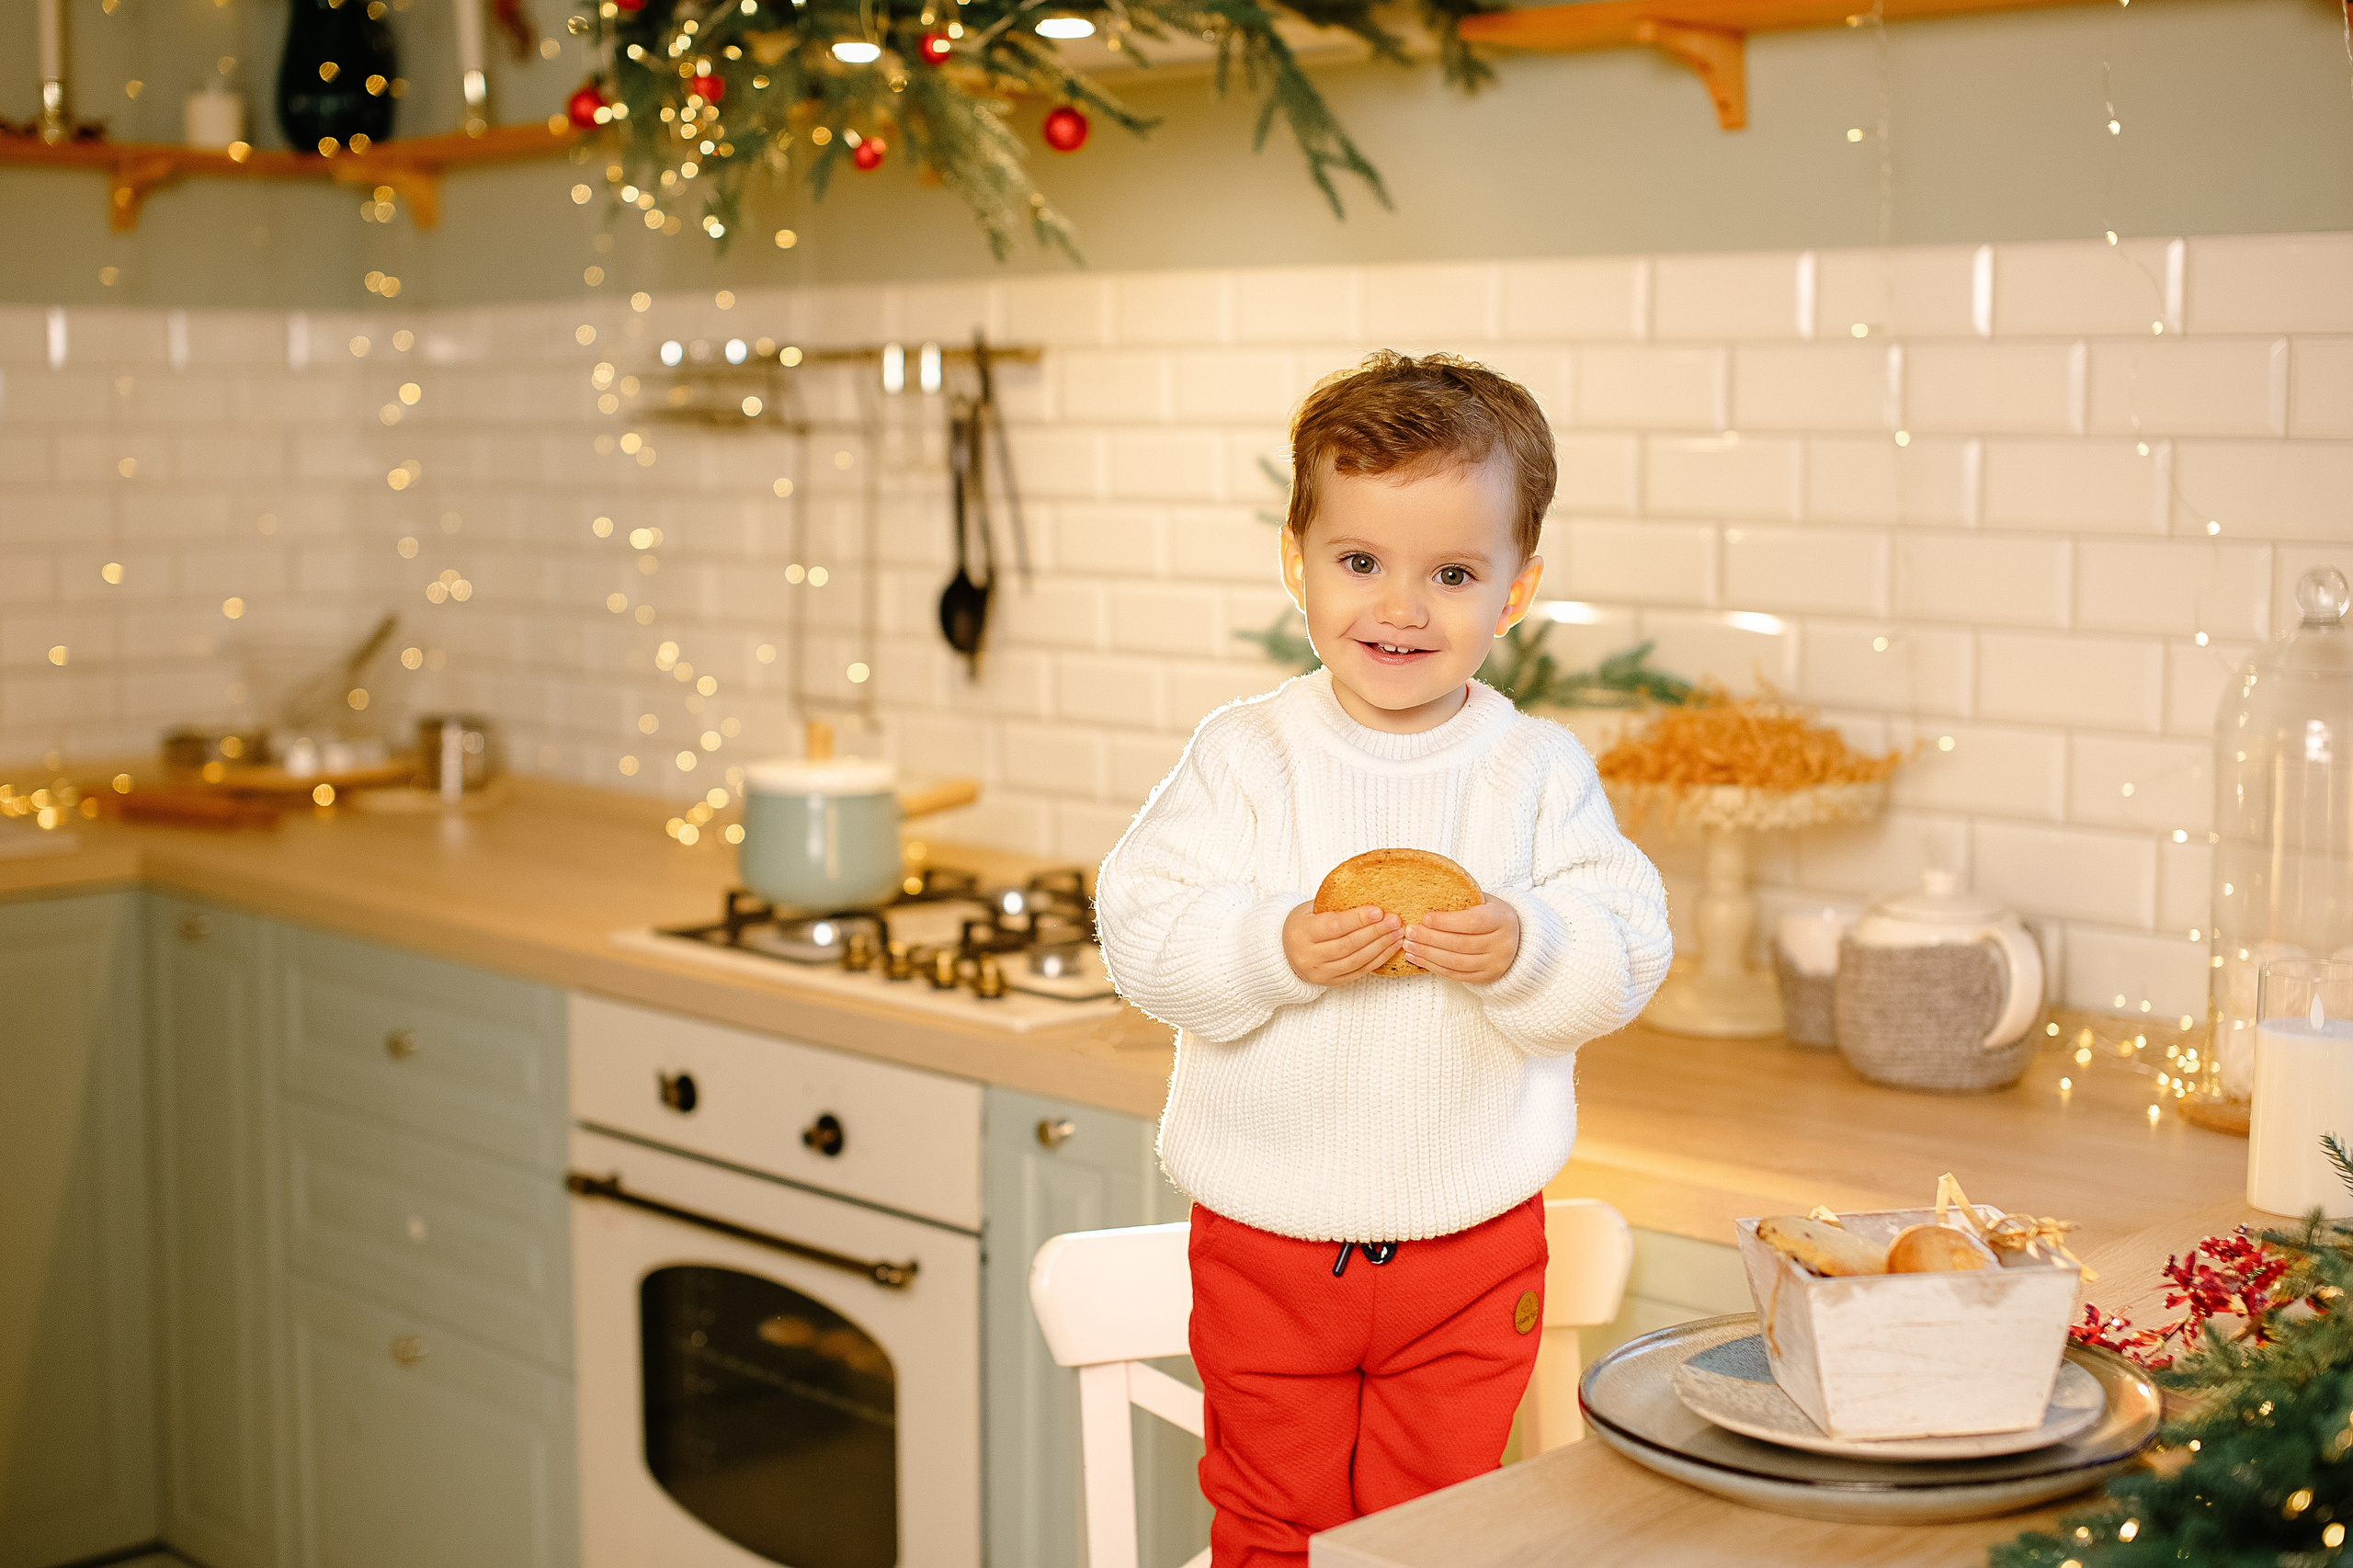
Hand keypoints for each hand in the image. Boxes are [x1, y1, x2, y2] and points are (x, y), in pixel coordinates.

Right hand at [1282, 902, 1402, 987]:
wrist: (1285, 949)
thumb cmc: (1304, 924)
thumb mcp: (1311, 910)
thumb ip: (1336, 906)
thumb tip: (1372, 898)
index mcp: (1302, 933)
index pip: (1334, 926)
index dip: (1358, 919)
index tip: (1379, 911)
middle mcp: (1308, 956)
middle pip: (1348, 945)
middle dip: (1375, 932)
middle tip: (1395, 921)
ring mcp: (1319, 972)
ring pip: (1356, 961)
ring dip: (1381, 947)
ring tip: (1397, 934)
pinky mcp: (1331, 982)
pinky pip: (1359, 971)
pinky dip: (1378, 959)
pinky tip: (1390, 947)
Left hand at [1405, 900, 1520, 984]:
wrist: (1515, 938)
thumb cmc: (1490, 914)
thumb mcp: (1483, 901)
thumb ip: (1461, 901)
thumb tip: (1424, 901)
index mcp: (1502, 919)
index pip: (1472, 922)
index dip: (1447, 922)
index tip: (1425, 918)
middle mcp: (1503, 944)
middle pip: (1461, 944)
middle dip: (1430, 939)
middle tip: (1409, 932)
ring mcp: (1495, 964)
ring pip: (1455, 962)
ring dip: (1428, 954)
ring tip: (1409, 946)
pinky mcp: (1486, 977)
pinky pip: (1455, 975)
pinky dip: (1434, 967)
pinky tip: (1418, 958)